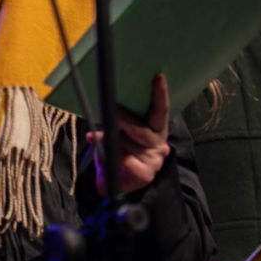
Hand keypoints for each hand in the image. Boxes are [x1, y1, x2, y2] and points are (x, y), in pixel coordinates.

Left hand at [90, 72, 171, 195]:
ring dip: (111, 142)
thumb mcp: (114, 132)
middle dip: (124, 120)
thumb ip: (114, 121)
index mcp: (155, 129)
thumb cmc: (115, 151)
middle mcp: (159, 143)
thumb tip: (106, 109)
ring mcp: (154, 160)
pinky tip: (111, 159)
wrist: (115, 183)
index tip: (158, 77)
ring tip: (100, 142)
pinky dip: (112, 157)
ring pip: (127, 143)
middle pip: (141, 128)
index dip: (160, 94)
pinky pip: (125, 160)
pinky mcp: (146, 174)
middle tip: (112, 112)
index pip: (160, 110)